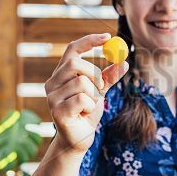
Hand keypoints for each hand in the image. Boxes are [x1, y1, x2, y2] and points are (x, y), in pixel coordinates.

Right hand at [44, 33, 128, 154]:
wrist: (80, 139)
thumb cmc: (87, 113)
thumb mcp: (100, 92)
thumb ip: (109, 77)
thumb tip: (124, 61)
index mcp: (61, 74)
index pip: (72, 49)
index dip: (89, 41)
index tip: (107, 36)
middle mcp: (52, 83)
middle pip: (75, 64)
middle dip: (94, 74)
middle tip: (102, 87)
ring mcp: (52, 97)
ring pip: (81, 83)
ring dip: (94, 95)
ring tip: (89, 106)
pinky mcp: (57, 112)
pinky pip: (82, 99)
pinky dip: (90, 106)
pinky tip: (84, 114)